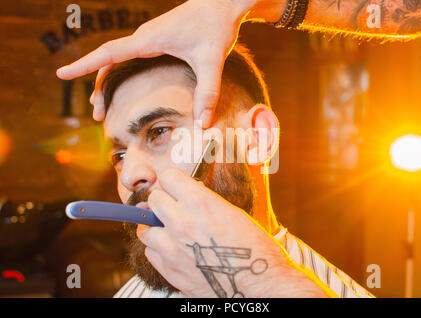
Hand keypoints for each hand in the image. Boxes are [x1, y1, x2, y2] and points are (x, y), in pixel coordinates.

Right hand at [56, 0, 256, 125]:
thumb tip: (204, 124)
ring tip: (103, 106)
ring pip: (118, 59)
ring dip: (108, 81)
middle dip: (100, 87)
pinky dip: (120, 73)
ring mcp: (149, 37)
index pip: (109, 53)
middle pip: (110, 62)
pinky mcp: (156, 39)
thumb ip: (208, 91)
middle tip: (97, 115)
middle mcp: (144, 37)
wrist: (222, 3)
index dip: (84, 65)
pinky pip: (129, 56)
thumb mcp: (213, 60)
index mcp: (149, 39)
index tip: (61, 73)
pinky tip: (123, 87)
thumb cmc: (216, 27)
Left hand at [136, 168, 325, 297]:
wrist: (259, 286)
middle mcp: (181, 222)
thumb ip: (205, 203)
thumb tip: (186, 197)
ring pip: (145, 228)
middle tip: (173, 207)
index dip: (173, 181)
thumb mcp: (233, 213)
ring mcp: (172, 248)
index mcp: (200, 203)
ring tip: (168, 230)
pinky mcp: (169, 270)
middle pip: (153, 200)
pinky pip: (150, 252)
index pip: (168, 177)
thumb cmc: (254, 249)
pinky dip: (158, 249)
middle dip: (163, 200)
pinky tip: (172, 249)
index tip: (176, 186)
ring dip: (155, 226)